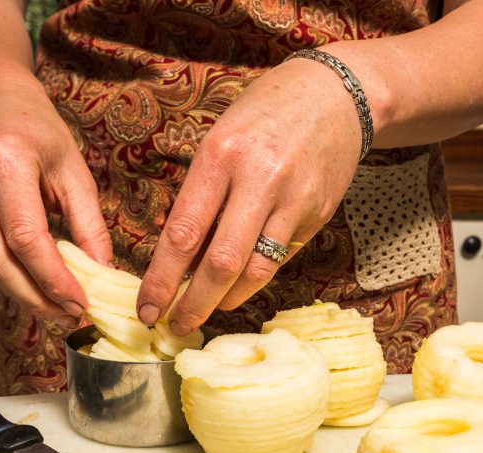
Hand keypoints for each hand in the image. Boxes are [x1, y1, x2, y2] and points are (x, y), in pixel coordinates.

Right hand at [0, 71, 110, 326]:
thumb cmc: (37, 130)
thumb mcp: (75, 169)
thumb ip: (88, 223)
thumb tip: (102, 273)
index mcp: (6, 159)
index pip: (25, 237)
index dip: (52, 279)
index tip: (79, 304)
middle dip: (33, 296)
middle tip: (66, 317)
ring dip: (18, 293)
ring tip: (53, 309)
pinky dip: (4, 274)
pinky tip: (31, 286)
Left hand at [136, 57, 364, 335]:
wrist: (335, 95)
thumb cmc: (265, 114)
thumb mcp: (220, 137)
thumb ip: (202, 191)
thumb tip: (177, 253)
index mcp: (221, 156)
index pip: (183, 233)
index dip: (161, 279)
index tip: (147, 308)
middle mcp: (258, 179)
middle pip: (220, 263)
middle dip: (193, 304)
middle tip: (177, 327)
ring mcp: (294, 200)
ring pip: (256, 270)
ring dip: (227, 299)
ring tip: (208, 311)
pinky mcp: (317, 215)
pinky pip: (281, 258)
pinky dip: (256, 277)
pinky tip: (241, 285)